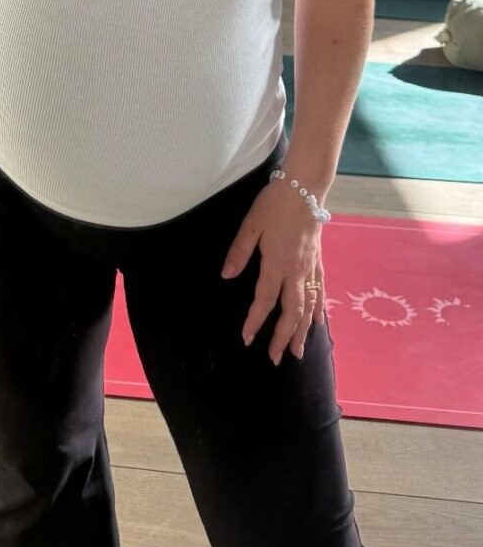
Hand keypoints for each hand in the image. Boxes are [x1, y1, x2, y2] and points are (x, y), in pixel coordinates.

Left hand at [220, 182, 324, 364]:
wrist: (304, 188)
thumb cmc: (274, 204)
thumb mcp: (251, 224)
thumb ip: (240, 251)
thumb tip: (227, 275)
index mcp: (276, 264)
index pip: (264, 301)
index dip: (255, 321)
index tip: (247, 338)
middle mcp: (296, 271)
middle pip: (290, 312)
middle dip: (283, 337)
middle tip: (276, 358)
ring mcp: (309, 267)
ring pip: (308, 306)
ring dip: (302, 331)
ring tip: (298, 351)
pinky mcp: (318, 260)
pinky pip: (320, 290)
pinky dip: (318, 309)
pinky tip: (317, 323)